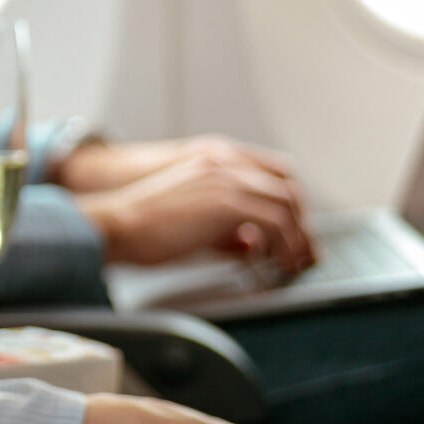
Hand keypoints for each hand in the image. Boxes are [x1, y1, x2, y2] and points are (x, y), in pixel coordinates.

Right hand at [76, 140, 316, 271]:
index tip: (297, 231)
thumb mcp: (194, 222)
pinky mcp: (227, 202)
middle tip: (306, 251)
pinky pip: (275, 223)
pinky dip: (285, 245)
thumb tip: (254, 245)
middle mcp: (226, 163)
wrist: (118, 225)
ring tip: (293, 263)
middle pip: (289, 187)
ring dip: (297, 237)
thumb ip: (226, 227)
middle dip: (303, 222)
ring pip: (287, 204)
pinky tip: (278, 263)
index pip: (275, 172)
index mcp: (215, 160)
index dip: (292, 203)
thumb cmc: (145, 227)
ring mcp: (227, 179)